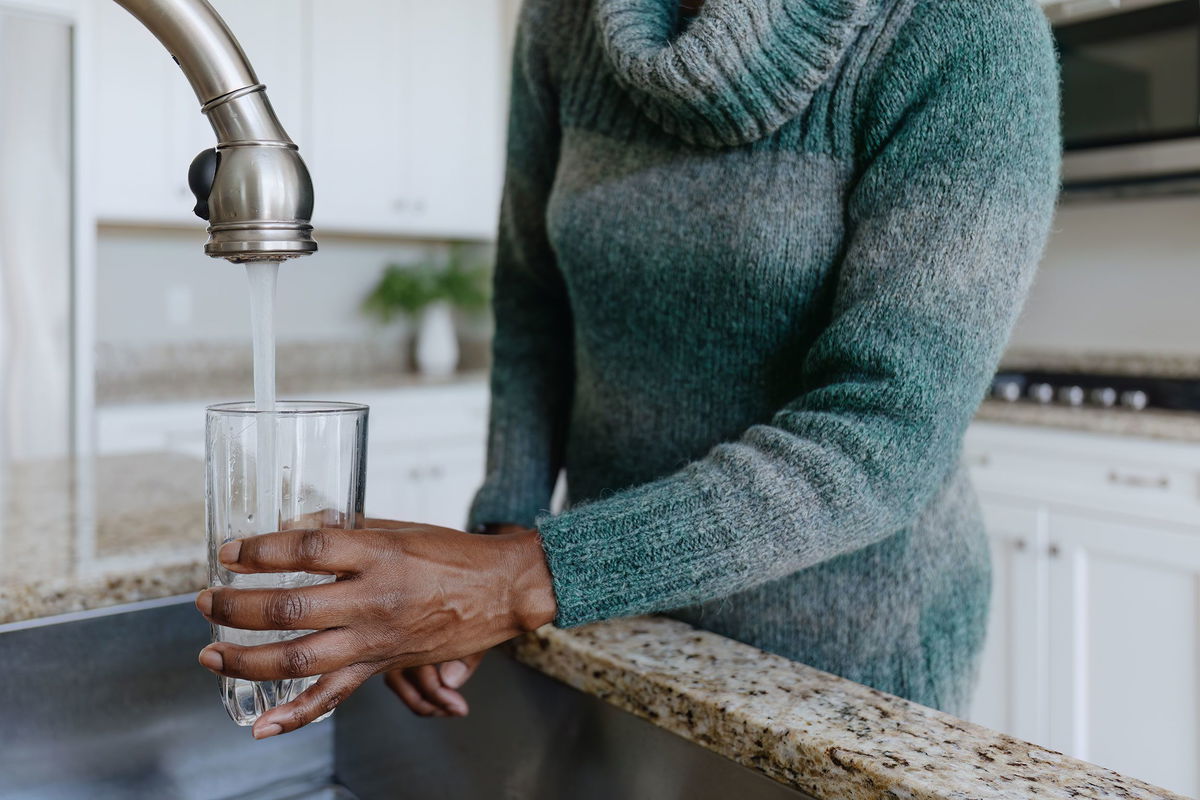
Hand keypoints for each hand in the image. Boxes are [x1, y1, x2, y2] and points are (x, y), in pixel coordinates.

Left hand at [194, 523, 555, 738]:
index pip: (307, 550)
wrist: (503, 589)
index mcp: (379, 554)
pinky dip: (295, 715)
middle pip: (292, 608)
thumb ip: (346, 531)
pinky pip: (334, 696)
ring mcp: (377, 637)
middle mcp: (374, 598)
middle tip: (208, 601)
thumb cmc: (454, 554)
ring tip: (212, 653)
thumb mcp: (399, 528)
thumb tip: (294, 530)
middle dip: (237, 607)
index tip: (231, 552)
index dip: (261, 551)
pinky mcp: (383, 664)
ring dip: (247, 659)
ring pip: (300, 658)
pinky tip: (262, 725)